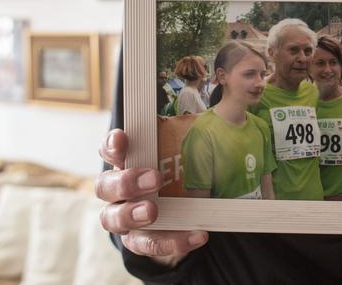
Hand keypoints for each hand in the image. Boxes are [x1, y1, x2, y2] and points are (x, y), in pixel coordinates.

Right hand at [95, 129, 208, 265]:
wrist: (183, 215)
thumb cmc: (182, 173)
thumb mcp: (193, 150)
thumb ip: (205, 129)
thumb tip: (235, 97)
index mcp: (128, 162)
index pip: (109, 149)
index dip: (111, 144)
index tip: (122, 138)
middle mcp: (118, 190)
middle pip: (105, 186)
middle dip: (126, 181)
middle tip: (154, 178)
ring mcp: (124, 217)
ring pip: (112, 219)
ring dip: (132, 214)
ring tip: (153, 211)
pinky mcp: (139, 241)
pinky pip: (148, 244)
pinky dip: (172, 241)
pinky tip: (196, 236)